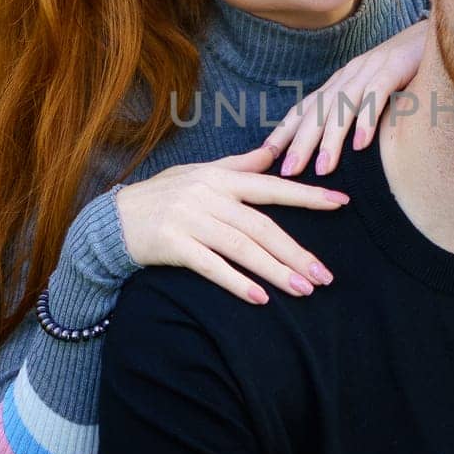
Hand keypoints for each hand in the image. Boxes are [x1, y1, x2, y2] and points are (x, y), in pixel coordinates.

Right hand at [114, 146, 348, 304]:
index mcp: (220, 177)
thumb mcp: (198, 172)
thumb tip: (273, 154)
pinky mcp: (173, 245)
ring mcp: (190, 220)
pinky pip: (211, 266)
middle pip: (262, 226)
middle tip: (324, 276)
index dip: (307, 195)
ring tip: (303, 290)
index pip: (272, 186)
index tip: (341, 203)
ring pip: (242, 248)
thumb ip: (239, 165)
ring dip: (275, 271)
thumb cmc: (161, 196)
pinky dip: (237, 282)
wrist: (111, 220)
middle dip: (296, 252)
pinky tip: (260, 298)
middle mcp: (208, 196)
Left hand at [262, 19, 427, 176]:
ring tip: (323, 168)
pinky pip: (377, 95)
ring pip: (344, 106)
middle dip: (301, 142)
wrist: (439, 29)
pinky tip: (361, 144)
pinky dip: (367, 119)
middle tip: (288, 171)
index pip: (306, 107)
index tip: (265, 157)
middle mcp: (350, 74)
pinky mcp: (396, 67)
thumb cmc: (409, 66)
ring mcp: (372, 69)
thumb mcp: (378, 89)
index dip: (285, 131)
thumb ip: (360, 111)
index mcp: (342, 81)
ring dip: (331, 138)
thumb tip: (345, 145)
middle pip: (318, 110)